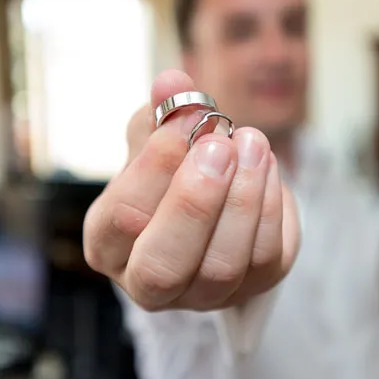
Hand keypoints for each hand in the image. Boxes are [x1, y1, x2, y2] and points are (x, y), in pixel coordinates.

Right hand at [83, 70, 299, 311]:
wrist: (213, 200)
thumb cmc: (171, 172)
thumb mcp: (156, 140)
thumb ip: (160, 114)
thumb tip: (171, 82)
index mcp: (107, 243)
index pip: (123, 218)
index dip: (156, 167)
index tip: (186, 119)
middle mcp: (147, 283)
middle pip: (163, 266)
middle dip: (195, 202)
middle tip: (219, 145)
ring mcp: (201, 295)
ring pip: (221, 267)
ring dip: (242, 199)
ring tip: (253, 143)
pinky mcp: (251, 290)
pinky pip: (265, 260)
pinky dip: (271, 209)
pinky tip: (268, 167)